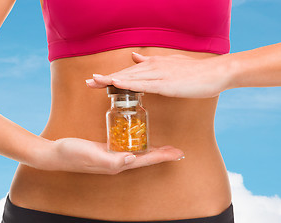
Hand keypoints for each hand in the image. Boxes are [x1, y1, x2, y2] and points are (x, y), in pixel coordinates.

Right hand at [32, 137, 184, 174]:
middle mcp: (117, 162)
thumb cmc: (71, 154)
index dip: (162, 156)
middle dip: (162, 154)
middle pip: (145, 158)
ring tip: (165, 147)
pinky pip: (127, 146)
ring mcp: (111, 156)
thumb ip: (111, 160)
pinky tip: (140, 138)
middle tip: (177, 150)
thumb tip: (132, 159)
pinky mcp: (106, 149)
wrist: (55, 153)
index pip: (144, 160)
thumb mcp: (90, 155)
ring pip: (138, 152)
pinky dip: (137, 142)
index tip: (178, 153)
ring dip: (152, 150)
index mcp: (116, 164)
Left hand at [85, 52, 231, 97]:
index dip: (111, 76)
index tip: (96, 81)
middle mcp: (153, 68)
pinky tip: (116, 84)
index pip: (128, 72)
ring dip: (111, 80)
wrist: (215, 72)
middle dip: (105, 79)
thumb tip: (135, 57)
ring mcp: (159, 75)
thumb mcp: (169, 65)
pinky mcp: (166, 84)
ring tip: (94, 82)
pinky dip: (129, 84)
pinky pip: (144, 85)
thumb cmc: (194, 72)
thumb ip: (151, 62)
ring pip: (130, 78)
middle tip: (87, 83)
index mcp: (153, 65)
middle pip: (125, 74)